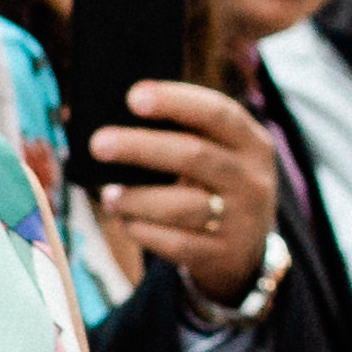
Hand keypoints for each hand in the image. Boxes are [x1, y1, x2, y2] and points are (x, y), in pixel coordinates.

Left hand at [89, 82, 280, 297]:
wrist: (245, 250)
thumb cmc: (212, 187)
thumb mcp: (217, 157)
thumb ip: (180, 137)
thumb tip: (107, 125)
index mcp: (252, 143)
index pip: (217, 113)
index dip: (175, 101)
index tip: (133, 96)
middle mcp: (252, 179)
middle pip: (195, 156)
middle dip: (142, 147)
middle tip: (99, 143)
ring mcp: (242, 220)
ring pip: (183, 206)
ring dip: (137, 199)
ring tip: (109, 195)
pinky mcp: (223, 255)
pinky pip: (176, 243)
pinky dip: (144, 230)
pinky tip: (127, 221)